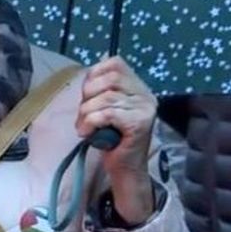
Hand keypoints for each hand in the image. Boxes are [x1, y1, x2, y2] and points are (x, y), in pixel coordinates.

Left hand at [76, 56, 156, 223]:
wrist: (125, 168)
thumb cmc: (111, 137)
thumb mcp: (104, 107)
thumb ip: (100, 88)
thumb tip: (91, 70)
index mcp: (138, 86)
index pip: (114, 63)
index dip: (94, 75)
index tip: (87, 95)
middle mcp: (145, 95)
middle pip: (109, 78)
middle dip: (88, 95)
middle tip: (84, 115)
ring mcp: (145, 108)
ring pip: (106, 97)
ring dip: (87, 113)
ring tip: (84, 127)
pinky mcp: (140, 123)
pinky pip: (107, 113)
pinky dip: (91, 122)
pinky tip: (88, 132)